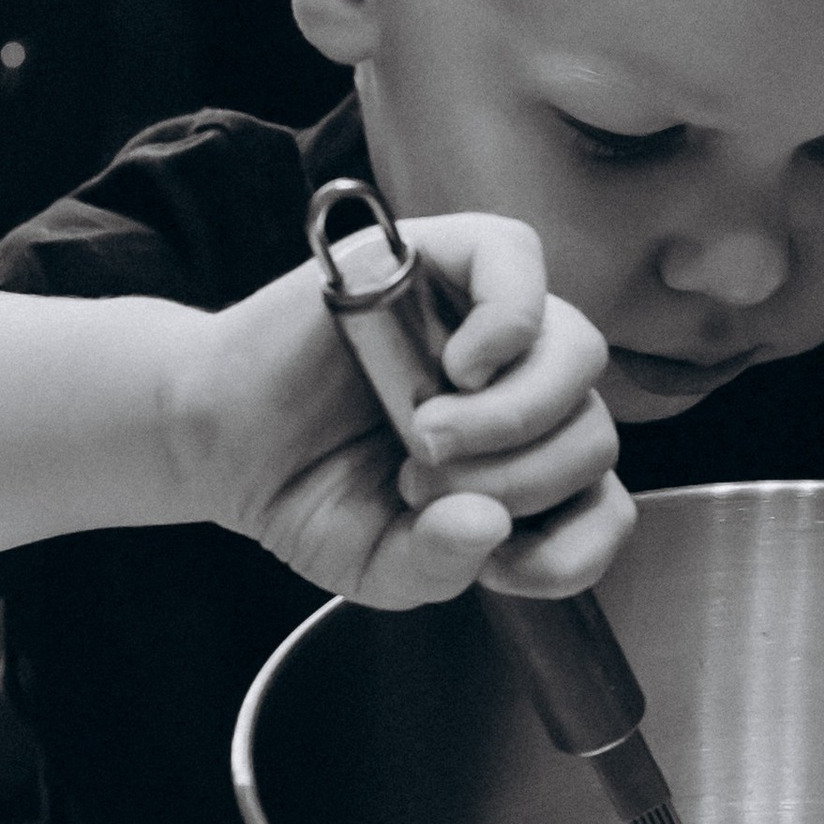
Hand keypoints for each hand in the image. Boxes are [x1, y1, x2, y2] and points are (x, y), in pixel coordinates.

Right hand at [176, 214, 631, 611]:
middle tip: (422, 484)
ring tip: (429, 437)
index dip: (571, 544)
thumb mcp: (376, 565)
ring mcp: (485, 321)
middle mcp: (519, 392)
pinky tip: (460, 368)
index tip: (499, 565)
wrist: (218, 435)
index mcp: (521, 468)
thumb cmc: (304, 489)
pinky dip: (507, 320)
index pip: (605, 504)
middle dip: (521, 481)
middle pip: (593, 433)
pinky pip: (518, 259)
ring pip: (577, 352)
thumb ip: (438, 566)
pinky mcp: (440, 257)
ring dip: (514, 416)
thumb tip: (488, 527)